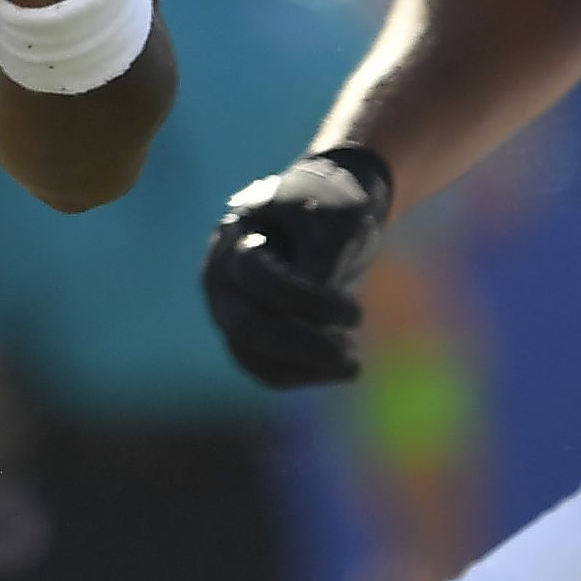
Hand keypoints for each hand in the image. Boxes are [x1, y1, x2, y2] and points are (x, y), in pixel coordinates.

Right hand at [202, 146, 393, 387]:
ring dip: (304, 367)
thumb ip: (324, 254)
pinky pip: (267, 371)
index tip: (357, 314)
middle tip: (353, 359)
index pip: (257, 280)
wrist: (326, 213)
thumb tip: (319, 298)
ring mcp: (232, 312)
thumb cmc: (329, 206)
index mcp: (234, 240)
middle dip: (300, 346)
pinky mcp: (251, 338)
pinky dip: (304, 375)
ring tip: (353, 362)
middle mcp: (223, 281)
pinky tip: (343, 366)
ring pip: (253, 357)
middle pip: (245, 326)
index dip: (307, 303)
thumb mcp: (337, 217)